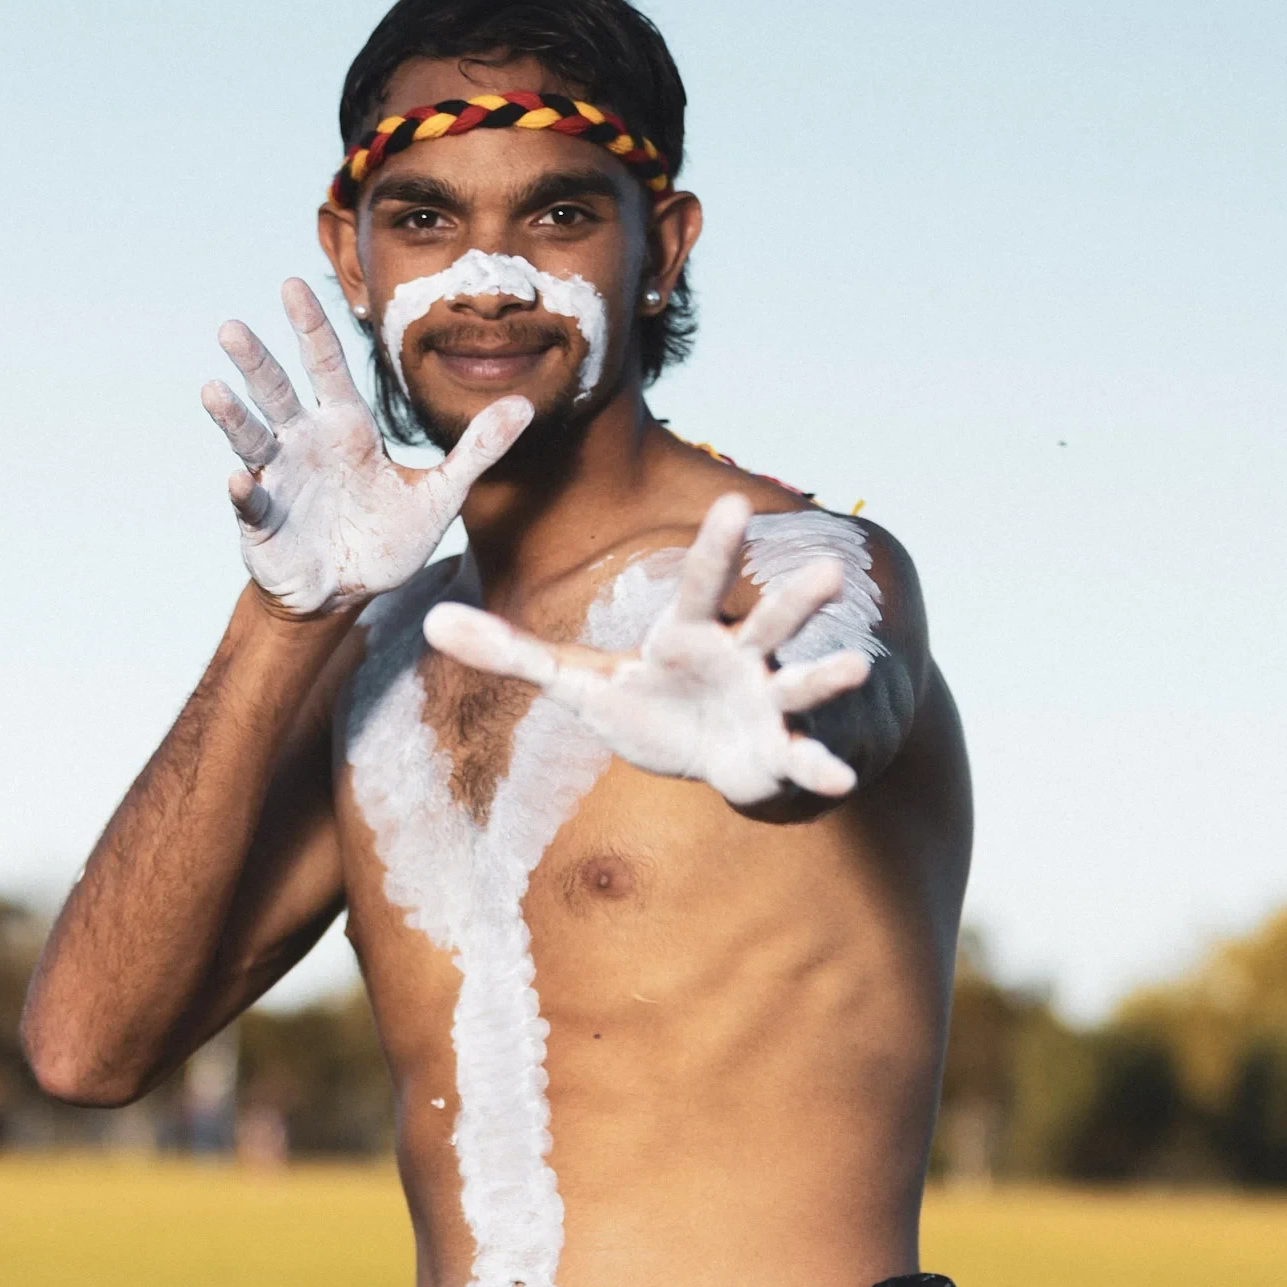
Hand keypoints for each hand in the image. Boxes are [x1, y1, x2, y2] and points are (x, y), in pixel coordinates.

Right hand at [200, 279, 532, 617]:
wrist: (348, 592)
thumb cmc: (386, 537)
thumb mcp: (441, 495)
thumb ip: (477, 450)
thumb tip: (525, 405)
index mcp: (344, 428)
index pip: (325, 366)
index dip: (311, 326)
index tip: (293, 283)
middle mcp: (303, 445)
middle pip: (276, 393)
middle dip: (255, 361)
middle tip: (231, 327)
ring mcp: (278, 482)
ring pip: (251, 440)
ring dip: (233, 417)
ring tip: (213, 391)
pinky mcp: (263, 523)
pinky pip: (251, 504)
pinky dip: (244, 492)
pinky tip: (240, 481)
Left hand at [422, 493, 871, 805]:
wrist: (694, 759)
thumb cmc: (642, 705)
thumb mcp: (573, 682)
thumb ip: (508, 651)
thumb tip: (428, 620)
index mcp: (690, 634)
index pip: (703, 585)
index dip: (717, 549)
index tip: (739, 503)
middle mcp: (738, 659)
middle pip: (768, 624)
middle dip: (797, 602)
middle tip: (831, 573)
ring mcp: (763, 705)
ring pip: (799, 686)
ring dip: (826, 678)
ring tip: (858, 667)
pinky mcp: (773, 753)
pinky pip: (801, 760)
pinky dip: (820, 771)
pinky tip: (843, 783)